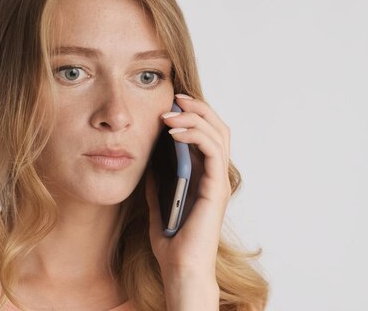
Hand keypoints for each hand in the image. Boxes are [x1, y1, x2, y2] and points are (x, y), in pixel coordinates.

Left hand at [145, 93, 230, 308]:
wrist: (180, 268)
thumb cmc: (173, 244)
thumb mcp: (157, 205)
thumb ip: (156, 184)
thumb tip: (149, 162)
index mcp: (205, 178)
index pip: (208, 136)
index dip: (194, 116)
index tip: (171, 105)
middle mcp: (215, 176)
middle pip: (218, 128)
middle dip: (198, 108)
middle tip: (175, 99)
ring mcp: (218, 181)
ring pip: (218, 134)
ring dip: (195, 118)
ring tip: (171, 113)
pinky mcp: (215, 187)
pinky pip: (212, 150)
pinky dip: (195, 135)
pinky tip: (174, 132)